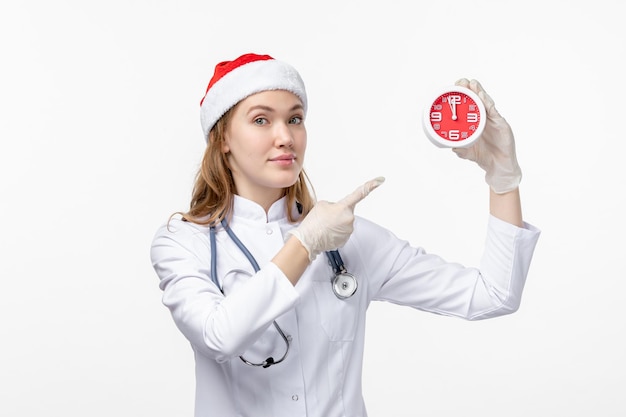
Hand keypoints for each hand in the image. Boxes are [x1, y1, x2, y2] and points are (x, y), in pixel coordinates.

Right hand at [288, 177, 384, 261]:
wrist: (308, 241)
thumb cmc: (313, 224)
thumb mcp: (322, 205)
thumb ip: (334, 204)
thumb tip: (337, 211)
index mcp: (344, 207)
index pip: (360, 193)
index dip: (371, 185)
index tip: (380, 180)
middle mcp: (349, 219)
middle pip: (346, 211)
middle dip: (338, 213)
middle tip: (326, 218)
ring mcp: (348, 230)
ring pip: (344, 222)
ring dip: (335, 223)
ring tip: (324, 226)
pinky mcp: (345, 239)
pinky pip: (342, 231)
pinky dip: (334, 231)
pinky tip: (326, 232)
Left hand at [452, 78, 521, 193]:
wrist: (499, 165)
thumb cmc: (484, 156)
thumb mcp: (468, 153)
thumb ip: (460, 149)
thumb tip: (452, 146)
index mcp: (475, 123)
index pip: (468, 106)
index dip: (462, 97)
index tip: (453, 88)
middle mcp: (484, 118)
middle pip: (476, 100)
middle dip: (469, 89)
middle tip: (461, 81)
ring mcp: (493, 119)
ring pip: (485, 102)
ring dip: (478, 91)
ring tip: (472, 83)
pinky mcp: (500, 123)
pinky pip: (493, 111)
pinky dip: (487, 103)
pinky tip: (482, 96)